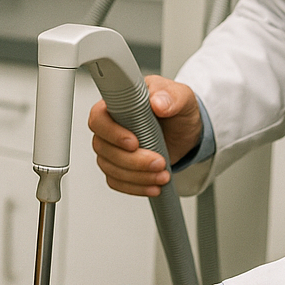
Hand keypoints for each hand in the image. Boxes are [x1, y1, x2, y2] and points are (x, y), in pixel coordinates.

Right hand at [89, 75, 202, 196]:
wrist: (185, 131)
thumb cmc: (176, 109)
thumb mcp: (181, 97)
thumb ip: (170, 97)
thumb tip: (158, 102)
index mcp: (118, 104)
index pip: (99, 118)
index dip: (112, 133)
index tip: (134, 143)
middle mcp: (111, 126)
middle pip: (104, 148)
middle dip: (133, 160)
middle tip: (157, 162)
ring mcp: (113, 148)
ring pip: (110, 167)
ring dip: (137, 176)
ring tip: (162, 175)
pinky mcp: (119, 166)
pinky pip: (116, 181)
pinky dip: (135, 187)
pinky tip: (153, 185)